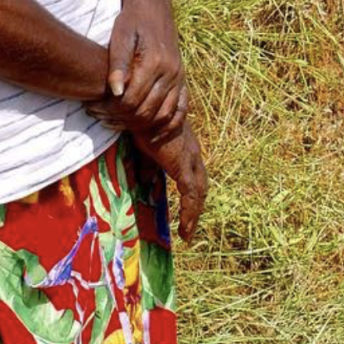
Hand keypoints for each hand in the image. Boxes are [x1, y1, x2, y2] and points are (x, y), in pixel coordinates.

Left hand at [98, 0, 187, 142]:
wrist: (153, 8)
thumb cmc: (131, 21)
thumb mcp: (120, 37)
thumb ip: (118, 64)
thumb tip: (116, 91)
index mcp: (155, 62)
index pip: (131, 100)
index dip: (109, 110)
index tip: (92, 108)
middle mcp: (171, 72)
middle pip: (145, 111)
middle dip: (119, 119)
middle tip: (98, 116)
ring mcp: (179, 77)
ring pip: (161, 115)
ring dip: (138, 124)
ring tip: (114, 121)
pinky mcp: (182, 80)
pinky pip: (178, 110)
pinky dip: (164, 125)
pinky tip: (146, 129)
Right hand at [138, 122, 206, 241]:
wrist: (145, 110)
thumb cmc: (143, 124)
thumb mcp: (146, 148)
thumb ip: (148, 165)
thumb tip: (145, 181)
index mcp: (185, 147)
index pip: (193, 175)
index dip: (192, 193)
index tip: (187, 210)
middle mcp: (192, 153)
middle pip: (200, 185)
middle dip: (196, 206)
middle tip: (189, 227)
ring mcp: (190, 159)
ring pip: (198, 192)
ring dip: (194, 214)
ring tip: (187, 233)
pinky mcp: (182, 166)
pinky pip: (190, 195)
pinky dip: (189, 212)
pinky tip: (184, 227)